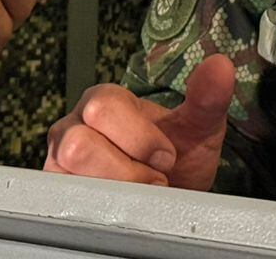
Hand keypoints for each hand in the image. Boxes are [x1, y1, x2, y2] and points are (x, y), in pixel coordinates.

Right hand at [44, 54, 235, 189]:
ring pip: (70, 176)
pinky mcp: (55, 194)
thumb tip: (220, 65)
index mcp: (104, 101)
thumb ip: (208, 97)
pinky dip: (96, 210)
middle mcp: (74, 127)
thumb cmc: (176, 157)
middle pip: (79, 144)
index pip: (104, 108)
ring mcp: (59, 163)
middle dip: (127, 168)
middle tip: (155, 179)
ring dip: (114, 191)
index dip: (140, 138)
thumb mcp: (197, 127)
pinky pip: (60, 204)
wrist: (169, 196)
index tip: (167, 157)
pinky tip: (119, 208)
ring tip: (138, 195)